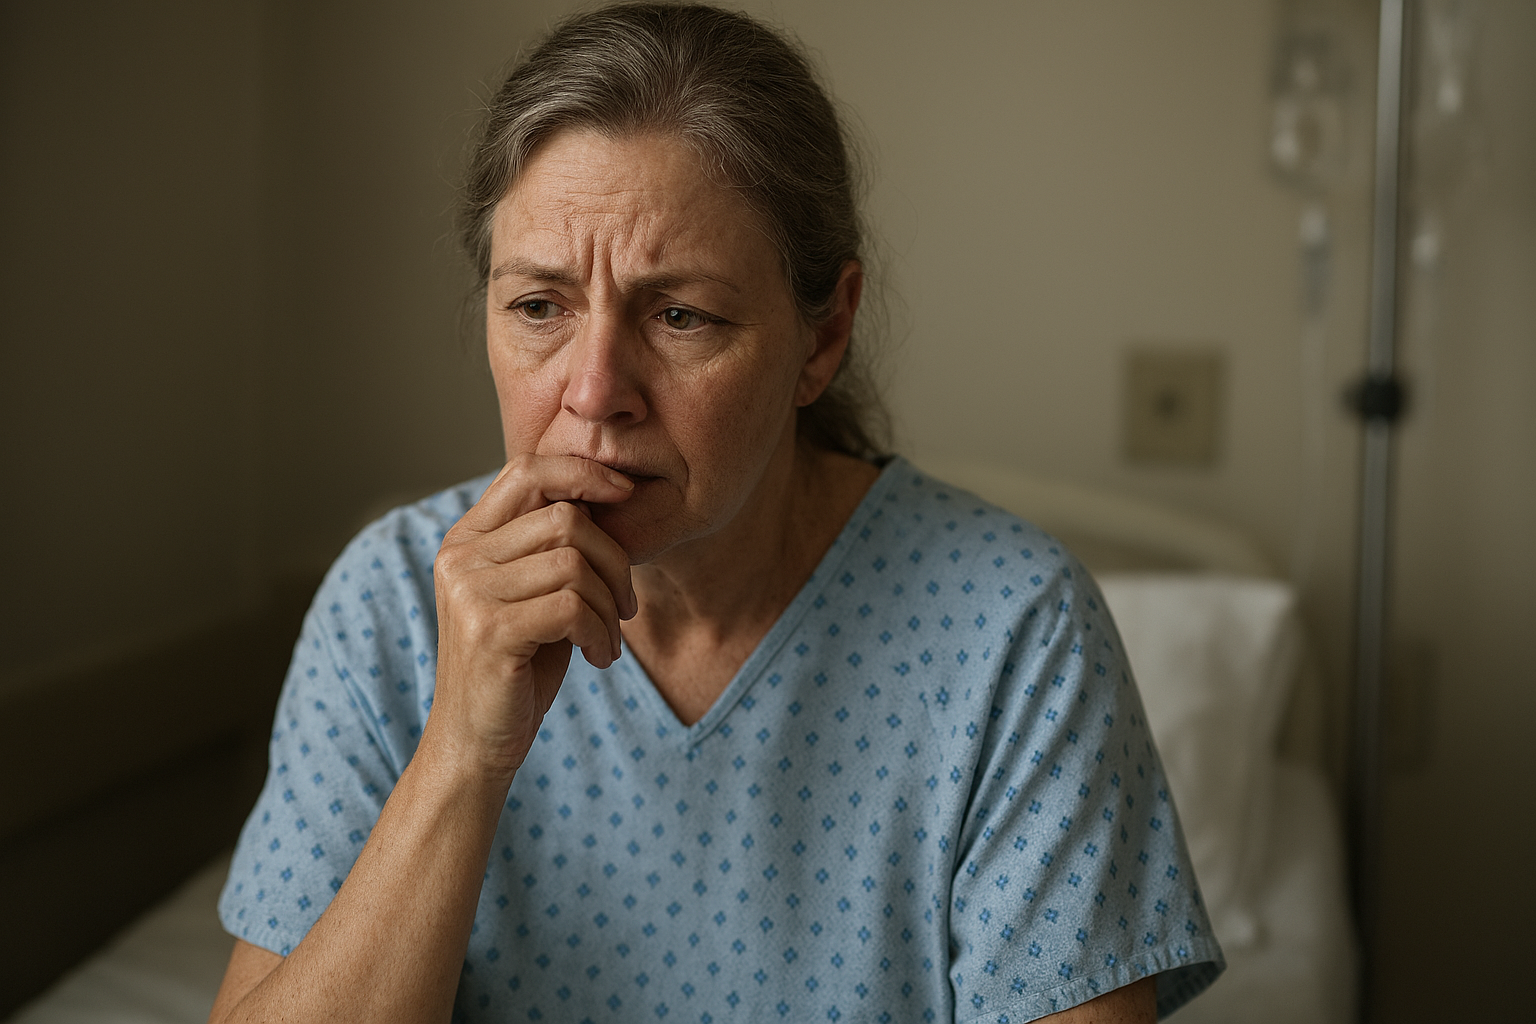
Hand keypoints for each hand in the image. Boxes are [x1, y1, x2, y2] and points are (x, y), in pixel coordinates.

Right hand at [428, 454, 637, 777]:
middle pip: (565, 518)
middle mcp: (460, 556)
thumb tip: (607, 493)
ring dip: (610, 606)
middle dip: (615, 561)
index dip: (582, 472)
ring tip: (607, 639)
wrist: (476, 742)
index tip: (626, 494)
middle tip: (624, 607)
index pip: (526, 470)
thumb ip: (551, 545)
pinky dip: (601, 632)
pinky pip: (573, 606)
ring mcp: (469, 592)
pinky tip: (598, 658)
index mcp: (467, 538)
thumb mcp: (531, 594)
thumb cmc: (517, 666)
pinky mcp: (490, 630)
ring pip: (575, 563)